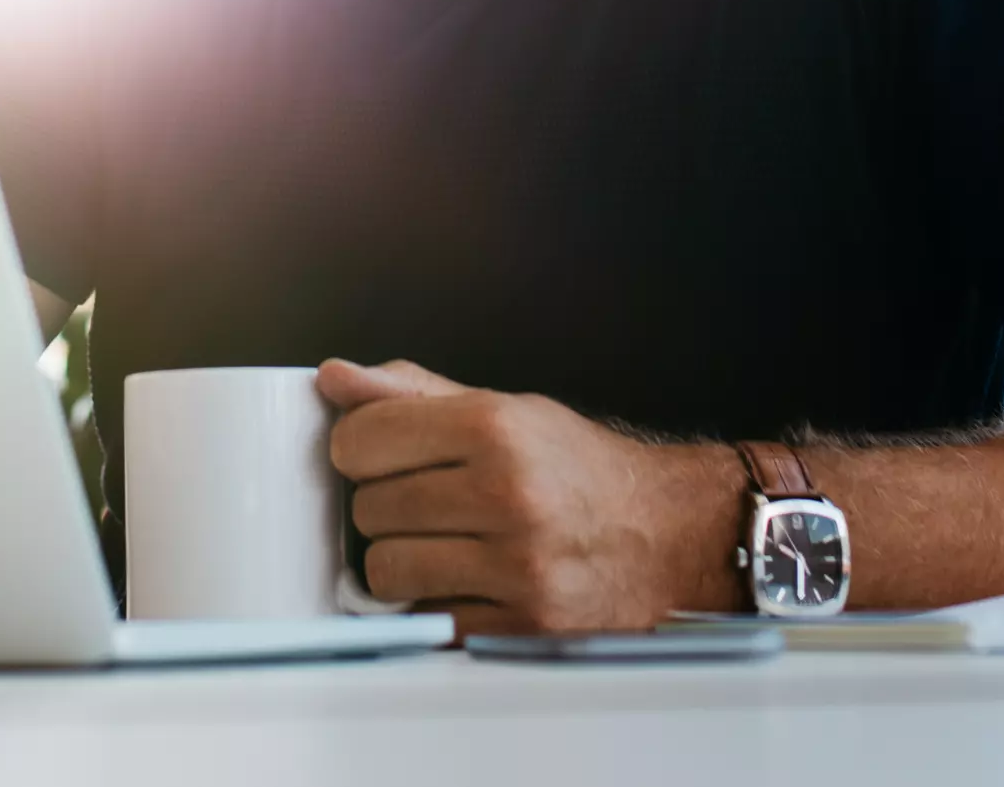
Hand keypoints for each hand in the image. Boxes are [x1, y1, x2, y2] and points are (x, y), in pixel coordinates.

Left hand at [318, 358, 740, 634]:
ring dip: (400, 562)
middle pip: (368, 509)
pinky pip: (427, 621)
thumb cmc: (579, 470)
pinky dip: (434, 605)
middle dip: (384, 507)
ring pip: (386, 572)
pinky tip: (467, 582)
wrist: (668, 534)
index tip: (379, 456)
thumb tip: (335, 379)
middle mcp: (507, 494)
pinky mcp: (522, 625)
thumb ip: (414, 394)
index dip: (359, 449)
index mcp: (496, 429)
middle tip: (425, 503)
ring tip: (440, 545)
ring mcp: (516, 566)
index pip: (361, 440)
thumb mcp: (505, 410)